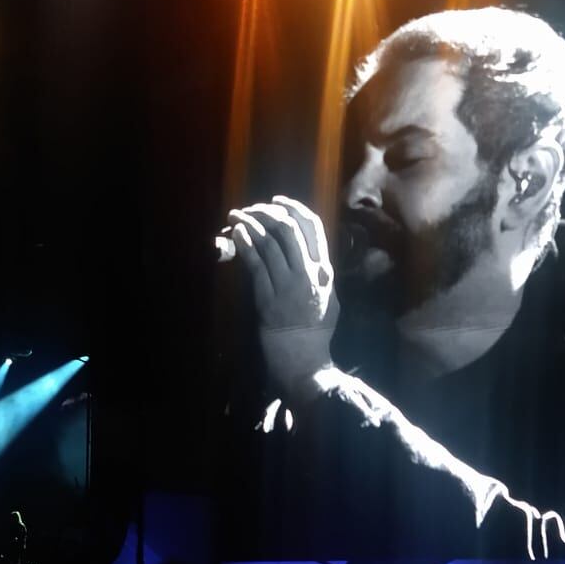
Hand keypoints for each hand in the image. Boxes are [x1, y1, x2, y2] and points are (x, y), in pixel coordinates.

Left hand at [224, 196, 340, 393]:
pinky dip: (245, 245)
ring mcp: (289, 286)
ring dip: (250, 225)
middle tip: (250, 209)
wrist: (305, 361)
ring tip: (236, 216)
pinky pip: (256, 264)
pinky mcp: (269, 299)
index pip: (313, 227)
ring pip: (270, 243)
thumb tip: (306, 254)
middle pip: (288, 229)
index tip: (276, 202)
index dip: (293, 208)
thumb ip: (319, 274)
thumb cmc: (315, 334)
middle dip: (266, 213)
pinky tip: (236, 234)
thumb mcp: (328, 299)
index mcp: (325, 271)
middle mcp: (309, 274)